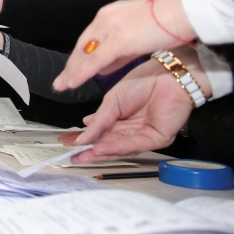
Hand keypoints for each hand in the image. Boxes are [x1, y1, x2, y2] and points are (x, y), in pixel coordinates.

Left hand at [53, 0, 195, 91]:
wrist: (183, 11)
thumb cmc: (170, 20)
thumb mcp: (139, 30)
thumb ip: (122, 46)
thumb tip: (107, 62)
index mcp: (110, 13)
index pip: (89, 38)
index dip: (81, 55)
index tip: (73, 67)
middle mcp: (105, 19)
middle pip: (83, 46)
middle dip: (72, 65)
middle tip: (61, 80)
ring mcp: (109, 29)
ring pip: (85, 55)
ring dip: (72, 72)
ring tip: (62, 85)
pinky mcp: (117, 41)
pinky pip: (94, 62)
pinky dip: (81, 74)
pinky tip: (72, 83)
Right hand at [58, 52, 206, 162]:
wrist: (166, 76)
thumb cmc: (142, 82)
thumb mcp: (112, 101)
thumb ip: (99, 121)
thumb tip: (83, 136)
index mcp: (119, 120)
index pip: (99, 134)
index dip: (84, 139)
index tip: (67, 142)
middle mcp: (130, 130)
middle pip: (108, 144)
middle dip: (90, 151)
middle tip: (74, 156)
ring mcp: (142, 136)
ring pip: (119, 149)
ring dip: (101, 153)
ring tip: (84, 155)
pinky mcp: (155, 139)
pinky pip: (133, 145)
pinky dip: (116, 148)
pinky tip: (101, 148)